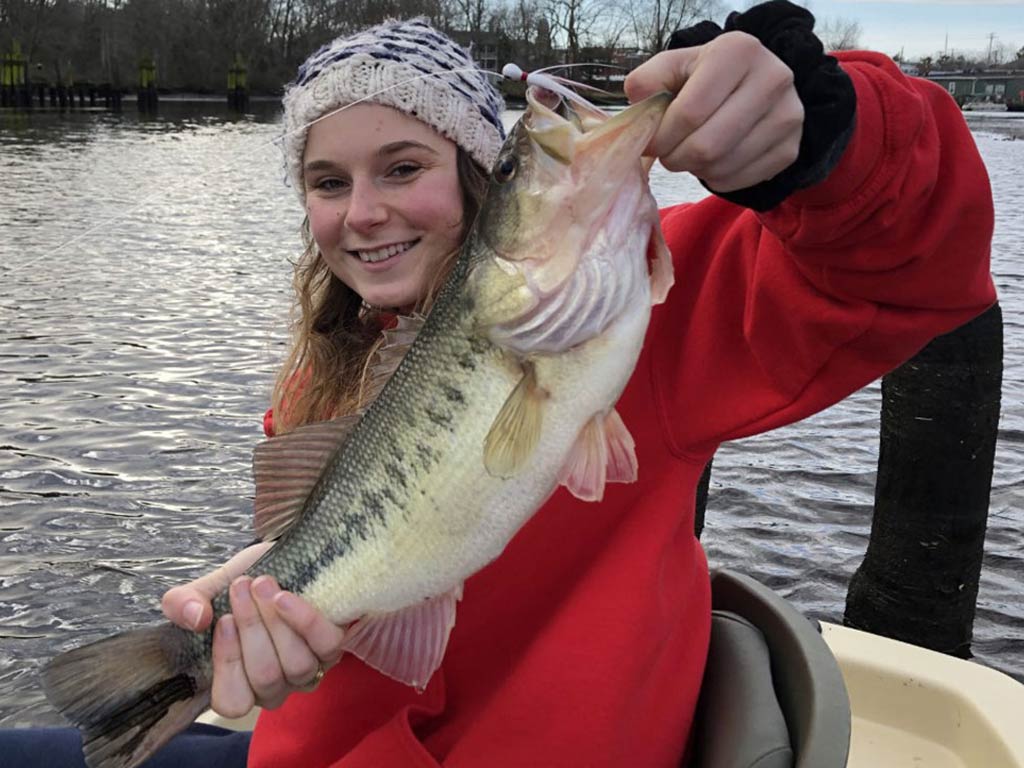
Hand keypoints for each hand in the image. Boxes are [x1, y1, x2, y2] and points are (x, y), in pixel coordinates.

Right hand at [162, 543, 346, 715]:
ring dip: (275, 621)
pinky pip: (325, 644)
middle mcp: (276, 685)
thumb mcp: (209, 589)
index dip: (228, 665)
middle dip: (251, 628)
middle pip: (265, 678)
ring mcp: (308, 669)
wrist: (283, 559)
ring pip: (296, 665)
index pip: (233, 702)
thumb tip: (195, 617)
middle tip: (241, 586)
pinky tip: (285, 597)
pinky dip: (304, 620)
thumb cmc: (244, 582)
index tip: (223, 620)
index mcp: (240, 682)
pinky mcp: (333, 647)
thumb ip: (183, 603)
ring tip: (262, 583)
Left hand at [624, 31, 803, 192]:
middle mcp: (772, 78)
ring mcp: (788, 115)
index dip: (662, 138)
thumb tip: (642, 118)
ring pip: (723, 167)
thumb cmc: (703, 79)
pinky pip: (740, 181)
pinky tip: (713, 161)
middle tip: (669, 153)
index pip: (689, 113)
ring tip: (691, 154)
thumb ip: (646, 84)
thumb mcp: (672, 68)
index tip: (651, 142)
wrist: (752, 85)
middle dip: (676, 158)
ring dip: (695, 169)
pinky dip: (716, 179)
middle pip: (707, 146)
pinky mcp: (792, 148)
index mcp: (738, 51)